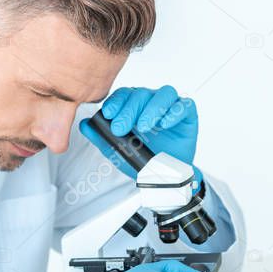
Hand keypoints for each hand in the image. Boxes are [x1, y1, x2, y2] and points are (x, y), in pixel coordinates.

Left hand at [79, 85, 200, 182]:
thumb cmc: (144, 160)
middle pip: (141, 93)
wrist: (165, 178)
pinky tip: (164, 124)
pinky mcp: (187, 115)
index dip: (116, 102)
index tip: (108, 114)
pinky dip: (173, 112)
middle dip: (129, 110)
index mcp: (135, 106)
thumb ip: (101, 137)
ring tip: (143, 127)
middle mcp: (152, 103)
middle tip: (121, 128)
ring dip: (151, 109)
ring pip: (164, 94)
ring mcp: (171, 107)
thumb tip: (84, 124)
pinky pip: (184, 105)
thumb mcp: (118, 151)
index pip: (124, 95)